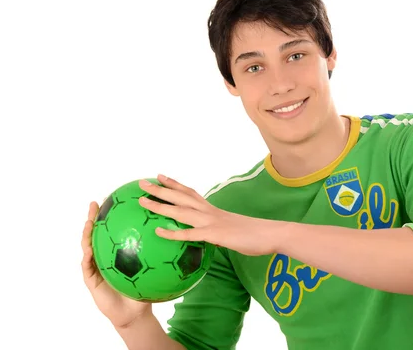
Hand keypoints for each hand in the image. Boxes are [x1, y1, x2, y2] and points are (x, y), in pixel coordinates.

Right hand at [81, 201, 151, 327]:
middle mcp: (104, 256)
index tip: (116, 196)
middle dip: (94, 217)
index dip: (113, 213)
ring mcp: (95, 266)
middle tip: (96, 202)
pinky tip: (88, 248)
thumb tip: (177, 233)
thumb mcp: (153, 268)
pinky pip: (87, 265)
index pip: (114, 228)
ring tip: (88, 222)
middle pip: (97, 232)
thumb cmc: (144, 289)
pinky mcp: (90, 279)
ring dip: (86, 233)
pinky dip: (87, 256)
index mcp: (117, 251)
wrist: (134, 312)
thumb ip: (160, 252)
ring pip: (87, 245)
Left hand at [138, 174, 286, 255]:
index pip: (189, 193)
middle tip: (142, 182)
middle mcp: (209, 211)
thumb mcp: (231, 228)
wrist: (270, 234)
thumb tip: (209, 234)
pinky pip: (190, 234)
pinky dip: (173, 233)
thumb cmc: (253, 234)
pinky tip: (158, 231)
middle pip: (180, 197)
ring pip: (180, 212)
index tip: (160, 177)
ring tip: (142, 201)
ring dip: (160, 205)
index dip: (174, 185)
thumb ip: (217, 228)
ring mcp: (211, 222)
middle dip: (160, 189)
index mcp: (212, 209)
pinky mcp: (215, 234)